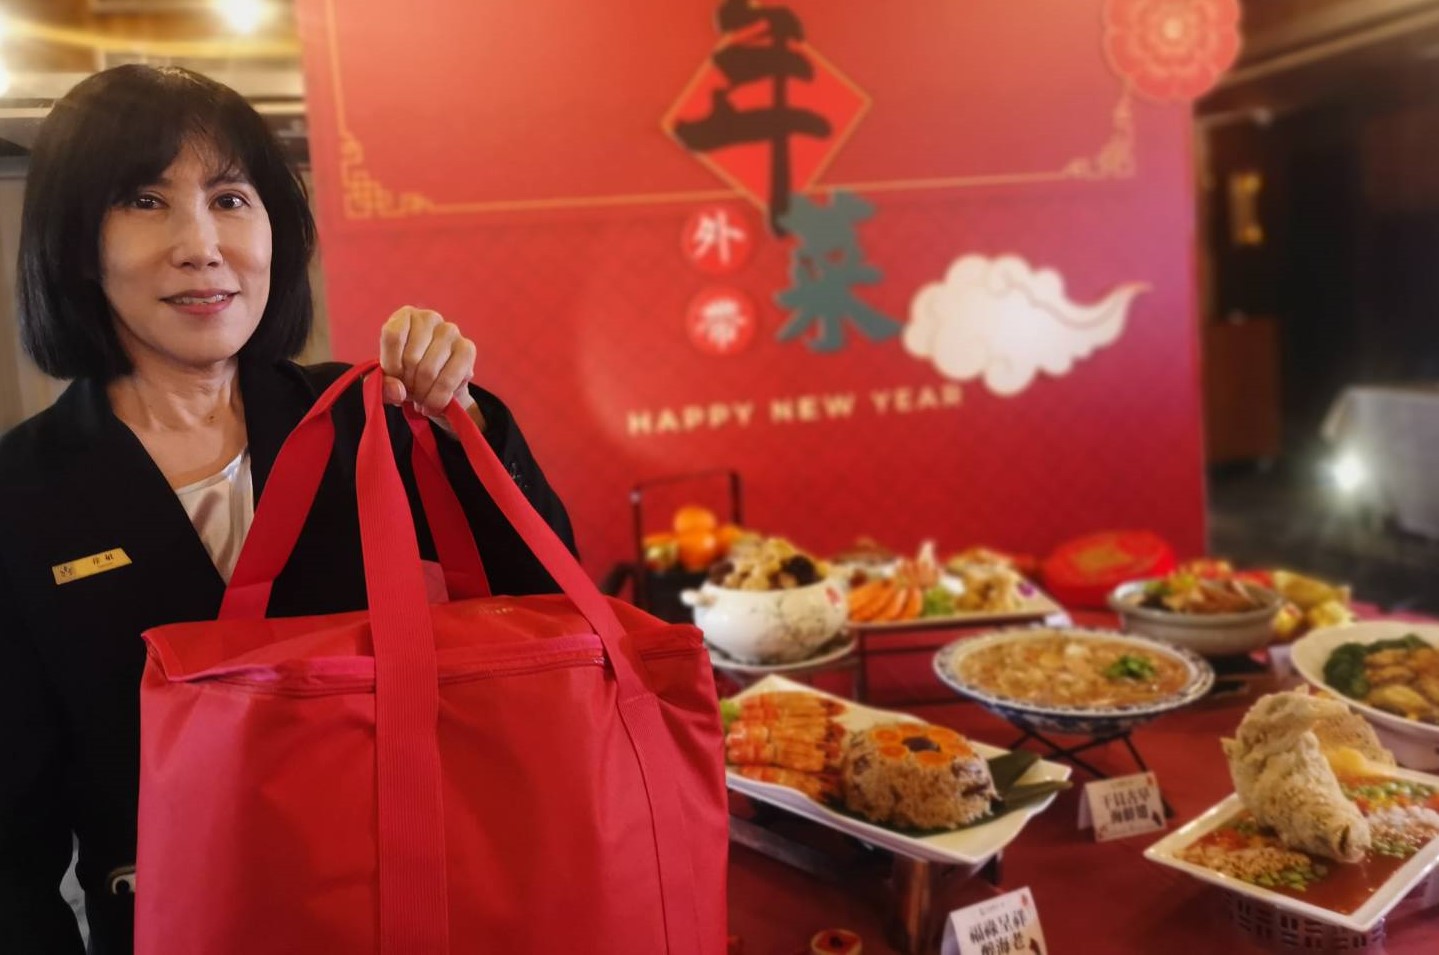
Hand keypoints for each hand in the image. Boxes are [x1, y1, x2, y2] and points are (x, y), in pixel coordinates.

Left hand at [378, 307, 482, 428]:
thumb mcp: (386, 380)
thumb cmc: (407, 376)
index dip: (391, 365)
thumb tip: (398, 391)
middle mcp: (430, 318)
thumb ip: (382, 385)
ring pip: (428, 371)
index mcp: (405, 317)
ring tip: (422, 397)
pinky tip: (434, 402)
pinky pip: (447, 380)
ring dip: (422, 394)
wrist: (435, 390)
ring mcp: (452, 331)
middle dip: (408, 384)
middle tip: (411, 391)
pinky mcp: (468, 350)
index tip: (395, 378)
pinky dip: (437, 398)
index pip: (393, 336)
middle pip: (411, 357)